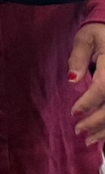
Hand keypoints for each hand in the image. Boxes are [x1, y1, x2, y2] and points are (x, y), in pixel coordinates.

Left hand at [69, 22, 104, 143]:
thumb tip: (72, 79)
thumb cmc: (98, 34)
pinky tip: (102, 136)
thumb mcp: (85, 39)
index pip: (104, 86)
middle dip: (97, 122)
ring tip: (89, 140)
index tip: (74, 112)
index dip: (90, 102)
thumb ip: (78, 57)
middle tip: (79, 130)